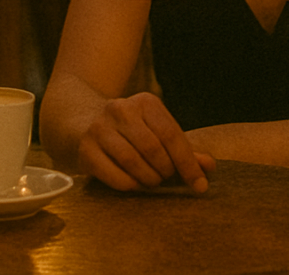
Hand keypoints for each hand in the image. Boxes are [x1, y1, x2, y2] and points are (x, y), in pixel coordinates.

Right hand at [78, 91, 216, 192]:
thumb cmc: (128, 131)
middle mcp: (121, 110)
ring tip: (152, 181)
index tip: (200, 185)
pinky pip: (115, 175)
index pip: (171, 135)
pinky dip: (130, 185)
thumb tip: (209, 166)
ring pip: (133, 162)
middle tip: (166, 178)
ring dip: (148, 179)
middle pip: (153, 149)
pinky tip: (134, 183)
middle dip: (166, 171)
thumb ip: (182, 148)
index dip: (188, 163)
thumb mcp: (155, 131)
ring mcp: (100, 128)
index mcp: (144, 102)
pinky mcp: (85, 149)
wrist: (80, 121)